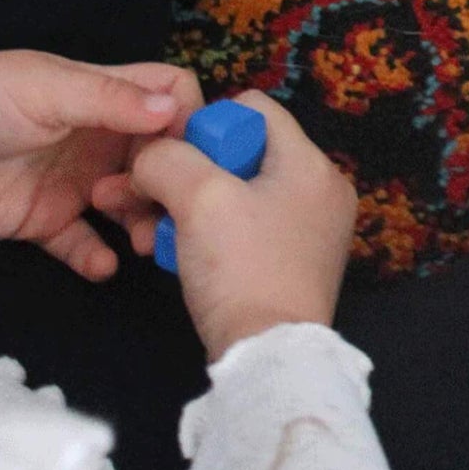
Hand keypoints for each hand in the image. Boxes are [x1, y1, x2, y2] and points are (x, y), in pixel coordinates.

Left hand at [0, 52, 203, 279]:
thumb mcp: (46, 88)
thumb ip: (111, 99)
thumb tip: (175, 105)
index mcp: (99, 91)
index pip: (167, 94)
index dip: (186, 118)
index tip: (191, 151)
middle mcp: (93, 134)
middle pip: (157, 156)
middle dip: (168, 181)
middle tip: (159, 205)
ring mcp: (69, 179)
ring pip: (128, 202)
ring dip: (139, 220)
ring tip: (132, 238)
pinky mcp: (41, 220)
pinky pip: (81, 243)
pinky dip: (96, 256)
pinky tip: (99, 265)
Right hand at [123, 90, 357, 359]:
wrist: (267, 361)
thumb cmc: (241, 268)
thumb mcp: (197, 198)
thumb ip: (167, 158)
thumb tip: (150, 157)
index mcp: (311, 163)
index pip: (253, 108)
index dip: (205, 125)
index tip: (176, 161)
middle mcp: (321, 190)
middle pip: (240, 153)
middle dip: (186, 175)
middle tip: (147, 199)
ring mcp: (312, 231)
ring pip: (237, 194)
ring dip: (188, 209)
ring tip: (150, 232)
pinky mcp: (295, 265)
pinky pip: (246, 228)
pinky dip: (211, 235)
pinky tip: (177, 255)